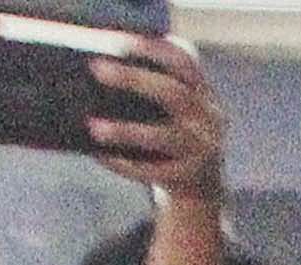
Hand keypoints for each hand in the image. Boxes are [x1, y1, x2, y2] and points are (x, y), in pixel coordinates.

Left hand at [84, 33, 223, 196]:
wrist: (203, 185)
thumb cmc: (173, 133)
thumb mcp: (174, 107)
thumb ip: (152, 85)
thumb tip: (97, 69)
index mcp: (202, 93)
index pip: (183, 64)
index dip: (154, 50)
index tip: (121, 42)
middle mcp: (207, 118)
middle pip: (173, 94)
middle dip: (134, 79)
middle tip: (97, 69)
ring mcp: (201, 149)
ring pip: (164, 137)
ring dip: (126, 131)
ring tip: (93, 127)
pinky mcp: (188, 176)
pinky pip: (153, 170)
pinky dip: (124, 162)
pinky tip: (100, 155)